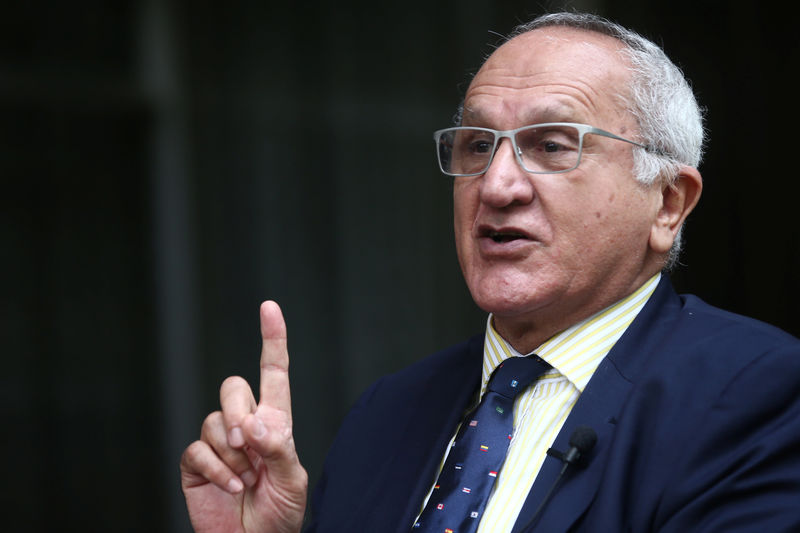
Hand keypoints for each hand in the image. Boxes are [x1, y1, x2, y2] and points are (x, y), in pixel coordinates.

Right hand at [180, 301, 307, 532]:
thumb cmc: (281, 512)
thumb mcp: (292, 480)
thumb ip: (278, 448)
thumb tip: (254, 423)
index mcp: (274, 421)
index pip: (273, 372)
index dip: (272, 339)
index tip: (269, 307)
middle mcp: (244, 425)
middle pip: (233, 387)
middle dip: (239, 412)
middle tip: (250, 444)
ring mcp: (218, 443)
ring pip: (214, 420)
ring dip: (232, 454)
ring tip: (247, 480)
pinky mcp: (196, 463)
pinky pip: (197, 449)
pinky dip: (216, 470)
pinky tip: (232, 488)